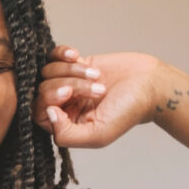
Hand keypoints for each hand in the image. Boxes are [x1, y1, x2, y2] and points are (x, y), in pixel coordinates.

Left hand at [34, 46, 164, 148]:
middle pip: (42, 90)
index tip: (69, 94)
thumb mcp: (98, 134)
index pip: (37, 113)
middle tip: (94, 87)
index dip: (47, 100)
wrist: (150, 84)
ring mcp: (68, 82)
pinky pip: (54, 55)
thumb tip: (47, 114)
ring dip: (72, 70)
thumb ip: (67, 134)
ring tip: (96, 76)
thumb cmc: (129, 111)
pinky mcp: (75, 63)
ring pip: (48, 71)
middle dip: (66, 84)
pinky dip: (63, 53)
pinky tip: (77, 54)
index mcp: (66, 125)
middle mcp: (64, 104)